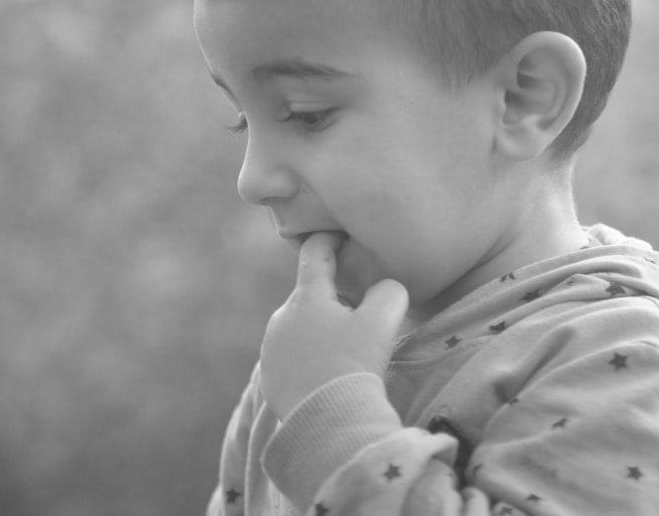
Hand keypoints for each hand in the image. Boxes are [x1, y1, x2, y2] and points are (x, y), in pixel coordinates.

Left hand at [259, 232, 408, 420]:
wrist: (329, 422)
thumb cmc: (355, 364)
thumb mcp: (384, 319)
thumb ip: (388, 291)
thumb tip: (384, 289)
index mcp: (305, 298)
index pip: (314, 253)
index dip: (330, 240)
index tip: (341, 237)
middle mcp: (281, 319)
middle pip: (311, 297)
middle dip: (334, 301)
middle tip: (361, 319)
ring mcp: (271, 349)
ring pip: (302, 328)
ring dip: (321, 332)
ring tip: (346, 354)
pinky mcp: (270, 378)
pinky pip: (293, 357)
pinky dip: (310, 359)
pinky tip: (330, 375)